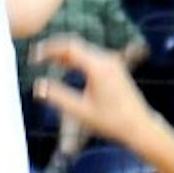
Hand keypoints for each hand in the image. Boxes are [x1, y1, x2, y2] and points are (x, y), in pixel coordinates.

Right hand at [32, 36, 155, 147]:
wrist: (139, 127)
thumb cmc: (111, 122)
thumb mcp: (80, 111)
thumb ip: (57, 97)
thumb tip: (37, 86)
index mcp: (98, 67)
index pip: (68, 47)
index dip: (48, 49)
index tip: (33, 57)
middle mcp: (107, 60)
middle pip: (75, 45)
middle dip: (54, 49)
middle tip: (35, 58)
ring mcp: (112, 62)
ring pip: (82, 50)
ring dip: (64, 54)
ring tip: (45, 61)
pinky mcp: (115, 68)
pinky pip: (90, 56)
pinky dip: (75, 59)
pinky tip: (64, 66)